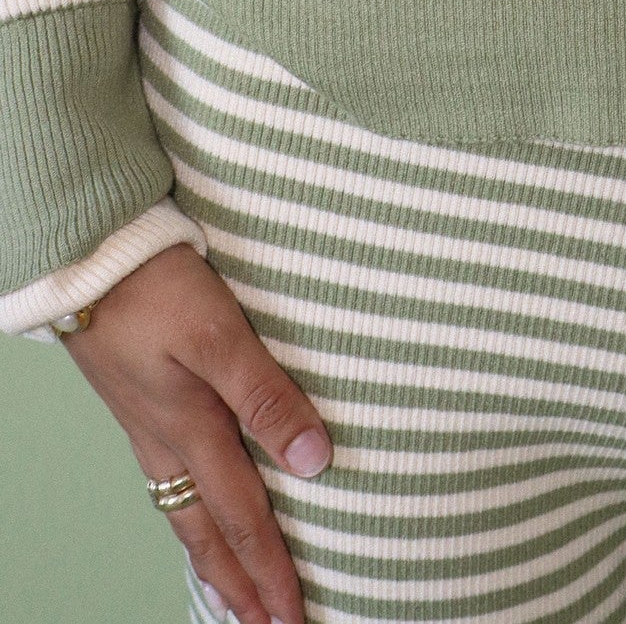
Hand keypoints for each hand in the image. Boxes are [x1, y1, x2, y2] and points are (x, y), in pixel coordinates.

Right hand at [55, 241, 332, 623]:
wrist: (86, 259)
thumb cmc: (156, 289)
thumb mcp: (220, 335)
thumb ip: (267, 396)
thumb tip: (315, 460)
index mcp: (193, 430)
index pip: (244, 518)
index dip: (273, 571)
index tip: (296, 617)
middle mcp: (168, 441)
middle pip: (209, 533)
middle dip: (241, 586)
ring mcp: (148, 426)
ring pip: (185, 513)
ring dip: (214, 558)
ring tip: (233, 595)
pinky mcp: (139, 404)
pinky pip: (168, 482)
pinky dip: (189, 516)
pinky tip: (196, 512)